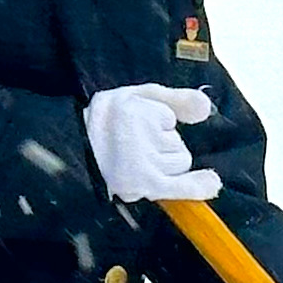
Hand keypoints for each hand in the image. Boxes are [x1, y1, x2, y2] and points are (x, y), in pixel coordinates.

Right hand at [83, 84, 221, 203]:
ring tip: (136, 160)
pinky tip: (212, 184)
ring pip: (179, 162)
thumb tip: (206, 110)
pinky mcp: (142, 183)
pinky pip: (180, 185)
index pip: (169, 120)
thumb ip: (174, 99)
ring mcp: (143, 162)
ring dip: (166, 162)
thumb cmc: (105, 121)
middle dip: (165, 144)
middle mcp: (141, 135)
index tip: (134, 125)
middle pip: (177, 143)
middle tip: (134, 146)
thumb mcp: (137, 96)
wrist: (70, 149)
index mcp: (136, 110)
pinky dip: (197, 186)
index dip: (158, 123)